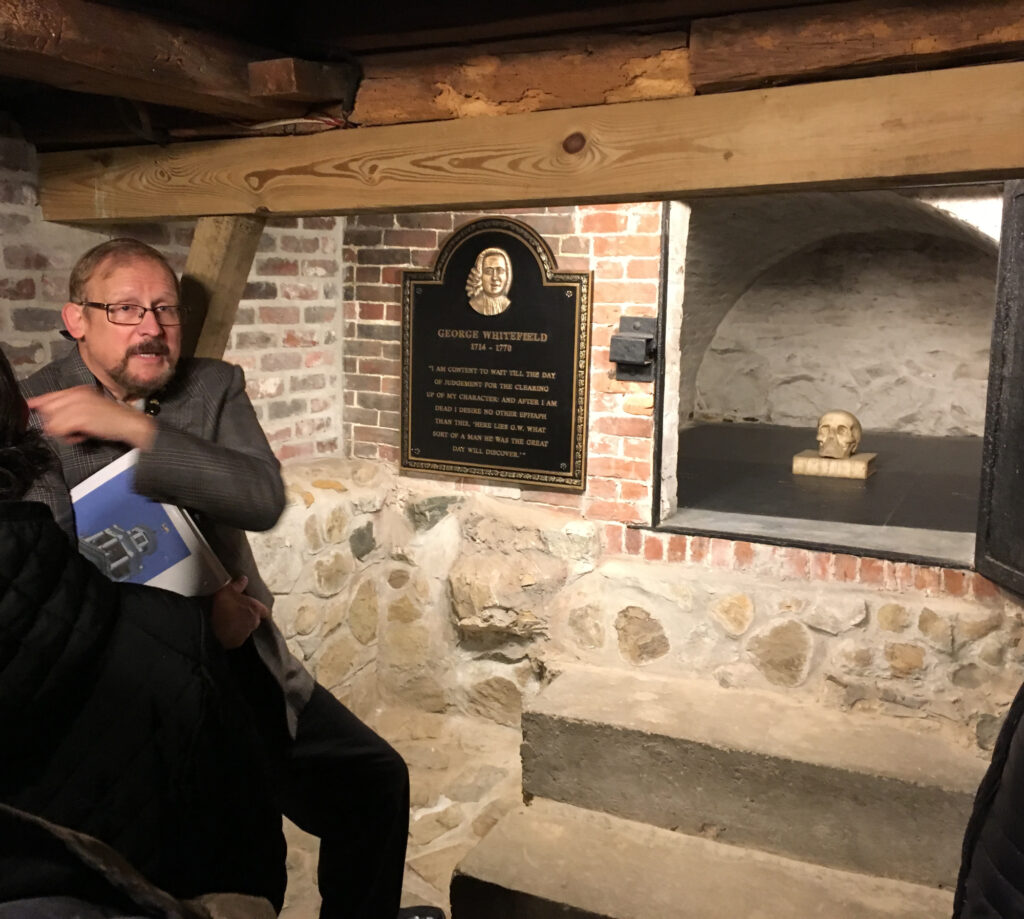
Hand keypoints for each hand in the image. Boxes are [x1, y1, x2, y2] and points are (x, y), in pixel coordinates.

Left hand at [27, 386, 155, 448]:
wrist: (130, 424)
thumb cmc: (113, 418)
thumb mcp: (90, 406)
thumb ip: (70, 406)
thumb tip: (50, 410)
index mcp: (78, 391)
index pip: (49, 396)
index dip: (40, 404)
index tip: (35, 407)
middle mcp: (75, 395)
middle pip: (47, 409)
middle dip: (53, 421)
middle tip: (70, 427)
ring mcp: (77, 406)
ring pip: (52, 422)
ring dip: (62, 431)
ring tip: (77, 432)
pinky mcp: (80, 418)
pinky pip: (60, 430)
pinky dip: (68, 438)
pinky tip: (80, 436)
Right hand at [209, 575, 269, 649]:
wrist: (212, 629)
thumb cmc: (223, 608)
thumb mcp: (227, 591)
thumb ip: (238, 585)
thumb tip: (244, 579)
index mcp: (256, 608)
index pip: (264, 610)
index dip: (258, 609)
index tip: (251, 607)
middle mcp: (255, 621)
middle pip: (256, 618)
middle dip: (248, 616)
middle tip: (237, 612)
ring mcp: (248, 632)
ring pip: (248, 628)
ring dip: (242, 625)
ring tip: (230, 621)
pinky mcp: (239, 642)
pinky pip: (239, 637)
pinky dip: (235, 634)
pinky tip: (227, 630)